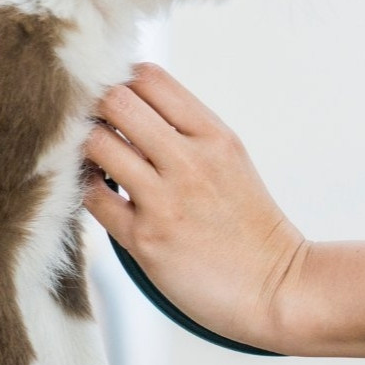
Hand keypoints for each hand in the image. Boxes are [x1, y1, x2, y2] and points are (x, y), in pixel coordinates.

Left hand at [83, 63, 307, 352]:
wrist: (277, 288)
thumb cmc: (247, 220)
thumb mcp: (229, 155)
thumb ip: (184, 127)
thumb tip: (131, 100)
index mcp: (212, 134)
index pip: (149, 77)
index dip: (122, 79)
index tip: (116, 97)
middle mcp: (188, 161)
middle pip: (117, 100)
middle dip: (97, 106)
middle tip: (95, 123)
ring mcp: (165, 200)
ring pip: (97, 143)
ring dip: (87, 146)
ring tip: (96, 157)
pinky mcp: (145, 240)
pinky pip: (93, 197)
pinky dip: (88, 187)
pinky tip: (101, 189)